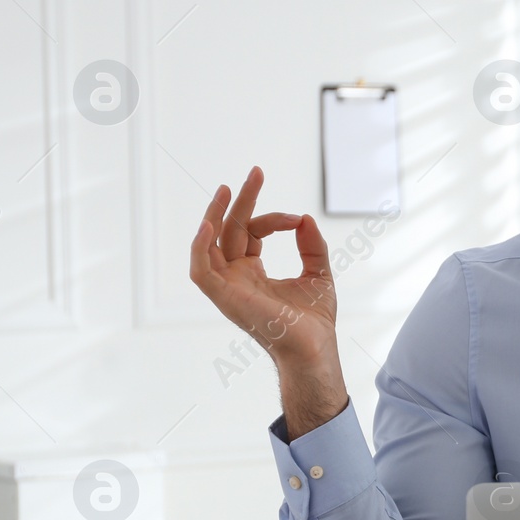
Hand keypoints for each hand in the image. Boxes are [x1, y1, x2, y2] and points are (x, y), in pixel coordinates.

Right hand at [189, 165, 337, 369]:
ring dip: (216, 214)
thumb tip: (306, 219)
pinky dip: (200, 247)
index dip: (273, 219)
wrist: (315, 347)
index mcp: (252, 273)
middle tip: (257, 172)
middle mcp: (235, 278)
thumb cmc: (315, 321)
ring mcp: (227, 287)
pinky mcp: (224, 298)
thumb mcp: (318, 274)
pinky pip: (201, 271)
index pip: (251, 233)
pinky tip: (209, 224)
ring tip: (227, 188)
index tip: (299, 219)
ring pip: (209, 244)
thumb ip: (312, 247)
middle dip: (242, 200)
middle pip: (229, 230)